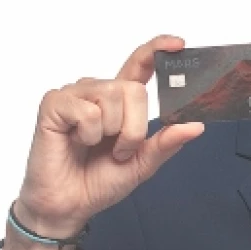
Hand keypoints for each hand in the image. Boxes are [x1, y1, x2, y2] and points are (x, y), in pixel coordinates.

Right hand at [14, 35, 203, 239]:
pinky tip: (77, 142)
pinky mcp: (54, 104)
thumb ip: (167, 142)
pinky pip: (87, 110)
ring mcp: (75, 95)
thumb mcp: (143, 163)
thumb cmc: (99, 181)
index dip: (158, 50)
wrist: (69, 205)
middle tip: (119, 149)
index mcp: (120, 102)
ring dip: (112, 131)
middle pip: (133, 89)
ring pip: (112, 96)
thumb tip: (196, 125)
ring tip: (96, 146)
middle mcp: (98, 91)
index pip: (140, 65)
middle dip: (134, 127)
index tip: (179, 44)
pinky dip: (89, 133)